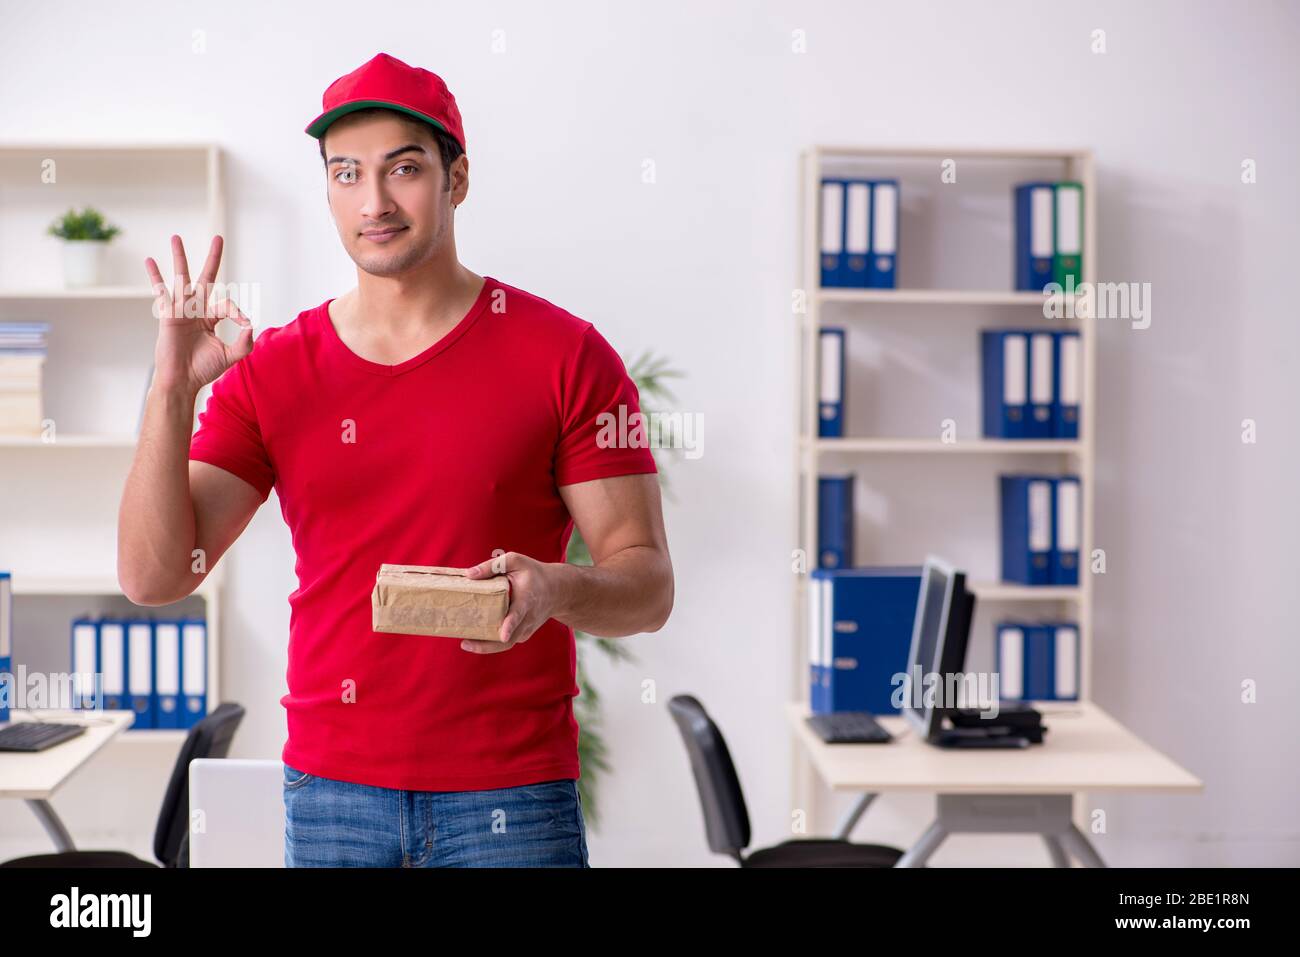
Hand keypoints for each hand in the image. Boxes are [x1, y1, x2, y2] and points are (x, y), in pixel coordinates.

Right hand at [145, 234, 252, 395]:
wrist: (182, 381)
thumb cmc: (203, 369)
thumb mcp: (230, 356)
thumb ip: (244, 343)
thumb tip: (252, 325)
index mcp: (210, 317)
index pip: (227, 304)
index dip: (238, 311)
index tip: (244, 323)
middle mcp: (196, 309)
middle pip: (206, 278)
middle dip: (213, 259)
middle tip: (218, 237)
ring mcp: (181, 310)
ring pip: (181, 278)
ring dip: (179, 257)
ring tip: (176, 236)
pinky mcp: (168, 315)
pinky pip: (161, 292)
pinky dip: (155, 276)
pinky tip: (150, 260)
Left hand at [461, 552, 563, 654]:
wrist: (557, 590)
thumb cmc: (533, 573)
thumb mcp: (516, 561)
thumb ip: (493, 566)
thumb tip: (469, 575)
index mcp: (526, 599)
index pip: (518, 614)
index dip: (510, 625)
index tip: (502, 636)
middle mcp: (528, 618)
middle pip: (509, 638)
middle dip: (488, 645)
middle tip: (466, 643)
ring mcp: (526, 628)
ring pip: (507, 644)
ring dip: (486, 647)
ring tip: (466, 643)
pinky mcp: (523, 634)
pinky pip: (507, 642)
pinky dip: (492, 643)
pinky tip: (476, 639)